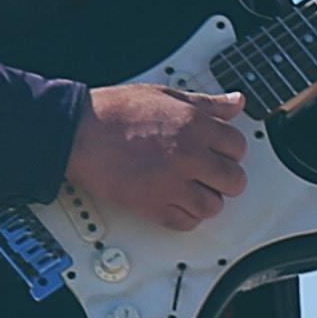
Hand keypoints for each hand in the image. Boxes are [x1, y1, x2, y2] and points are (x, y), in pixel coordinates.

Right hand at [69, 82, 248, 233]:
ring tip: (194, 190)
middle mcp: (189, 155)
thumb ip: (207, 103)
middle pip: (233, 180)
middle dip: (224, 178)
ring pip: (213, 206)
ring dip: (207, 200)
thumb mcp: (166, 95)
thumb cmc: (114, 112)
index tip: (220, 152)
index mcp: (195, 125)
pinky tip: (177, 204)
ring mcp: (172, 183)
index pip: (238, 146)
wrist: (78, 131)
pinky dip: (185, 217)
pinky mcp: (153, 205)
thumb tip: (235, 102)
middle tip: (210, 174)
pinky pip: (186, 222)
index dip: (230, 150)